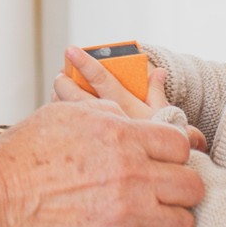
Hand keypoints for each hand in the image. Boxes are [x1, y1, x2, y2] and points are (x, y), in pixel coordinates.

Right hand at [0, 102, 203, 226]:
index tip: (161, 164)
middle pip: (191, 186)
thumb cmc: (20, 156)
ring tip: (147, 221)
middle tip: (161, 194)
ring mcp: (125, 216)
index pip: (180, 145)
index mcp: (122, 137)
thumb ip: (105, 114)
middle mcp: (131, 176)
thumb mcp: (64, 115)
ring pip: (180, 224)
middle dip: (179, 190)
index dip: (173, 155)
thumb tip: (127, 118)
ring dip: (166, 223)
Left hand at [54, 48, 206, 152]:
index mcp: (126, 107)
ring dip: (61, 98)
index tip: (71, 50)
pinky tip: (62, 114)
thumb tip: (158, 71)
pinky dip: (62, 118)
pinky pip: (69, 131)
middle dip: (65, 82)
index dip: (85, 64)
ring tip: (60, 90)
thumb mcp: (165, 117)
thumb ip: (157, 93)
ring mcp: (96, 137)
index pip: (102, 80)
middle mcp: (109, 122)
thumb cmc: (162, 143)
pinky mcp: (87, 150)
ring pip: (69, 113)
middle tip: (61, 75)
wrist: (160, 176)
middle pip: (77, 96)